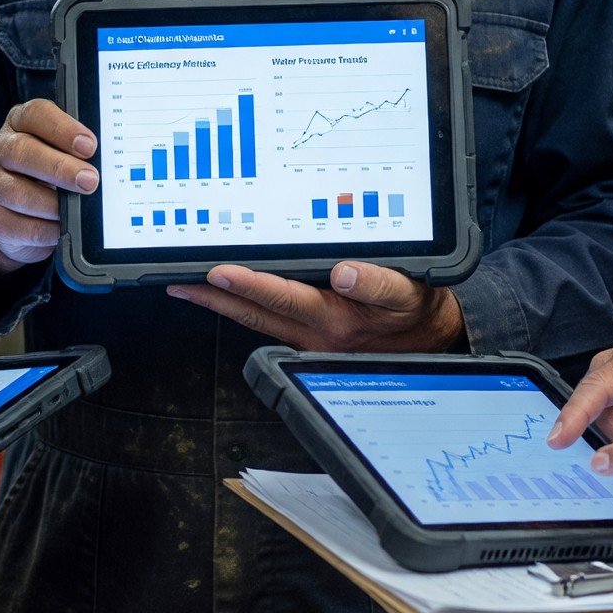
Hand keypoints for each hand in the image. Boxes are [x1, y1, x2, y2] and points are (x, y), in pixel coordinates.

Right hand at [0, 99, 96, 275]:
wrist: (18, 216)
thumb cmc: (48, 176)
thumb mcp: (61, 154)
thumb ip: (77, 153)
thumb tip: (104, 165)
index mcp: (20, 123)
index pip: (35, 114)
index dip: (62, 129)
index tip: (89, 146)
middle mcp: (0, 149)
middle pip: (22, 151)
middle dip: (60, 167)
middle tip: (90, 180)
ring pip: (18, 192)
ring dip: (53, 203)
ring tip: (76, 209)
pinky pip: (21, 226)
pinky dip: (47, 230)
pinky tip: (62, 228)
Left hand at [166, 262, 464, 352]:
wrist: (433, 339)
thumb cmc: (416, 308)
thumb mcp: (409, 292)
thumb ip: (377, 284)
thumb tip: (342, 275)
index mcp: (338, 319)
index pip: (286, 298)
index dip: (251, 285)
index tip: (219, 273)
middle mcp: (317, 332)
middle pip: (257, 312)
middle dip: (215, 296)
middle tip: (178, 279)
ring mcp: (310, 337)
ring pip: (256, 318)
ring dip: (220, 303)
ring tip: (185, 285)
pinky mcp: (309, 336)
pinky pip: (267, 320)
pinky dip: (241, 305)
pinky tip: (221, 294)